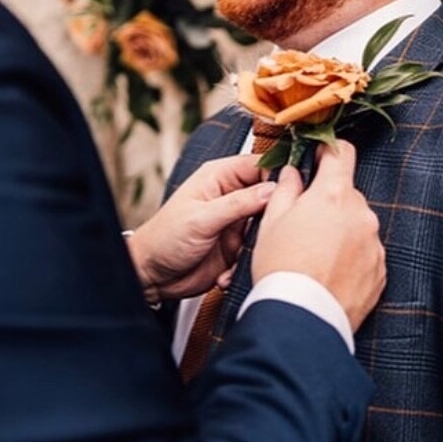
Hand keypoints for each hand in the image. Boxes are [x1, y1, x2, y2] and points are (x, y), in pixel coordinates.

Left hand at [126, 156, 275, 300]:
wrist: (151, 276)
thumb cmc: (164, 239)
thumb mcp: (202, 218)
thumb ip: (238, 204)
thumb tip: (272, 189)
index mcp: (219, 178)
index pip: (259, 165)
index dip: (277, 175)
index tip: (291, 191)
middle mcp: (230, 197)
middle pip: (268, 196)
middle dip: (272, 215)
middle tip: (272, 230)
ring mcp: (235, 222)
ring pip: (265, 225)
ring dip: (258, 244)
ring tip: (244, 256)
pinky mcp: (236, 246)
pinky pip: (255, 250)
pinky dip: (246, 263)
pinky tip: (227, 274)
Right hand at [252, 141, 385, 331]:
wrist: (302, 319)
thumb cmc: (282, 269)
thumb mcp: (271, 222)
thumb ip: (286, 190)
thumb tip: (292, 174)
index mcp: (333, 195)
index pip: (342, 153)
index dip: (328, 150)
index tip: (320, 156)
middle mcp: (361, 214)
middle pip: (347, 194)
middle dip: (328, 202)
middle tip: (304, 222)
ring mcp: (374, 243)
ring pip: (357, 224)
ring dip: (341, 231)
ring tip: (314, 255)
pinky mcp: (380, 270)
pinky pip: (365, 253)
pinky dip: (350, 257)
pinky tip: (328, 271)